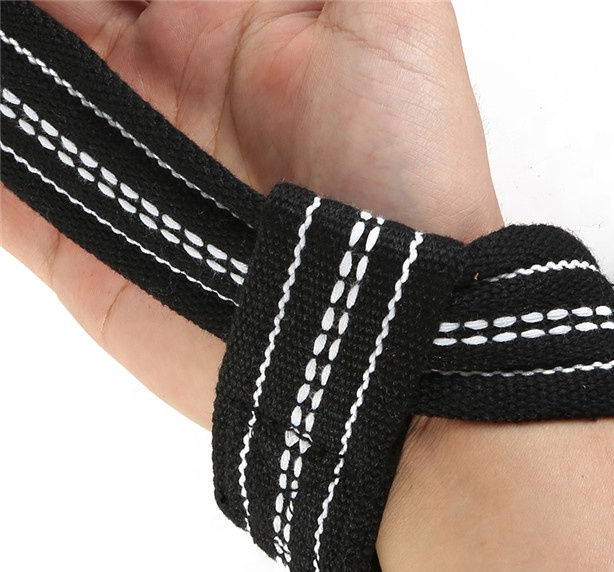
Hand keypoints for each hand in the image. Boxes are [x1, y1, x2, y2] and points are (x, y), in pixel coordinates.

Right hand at [0, 0, 500, 426]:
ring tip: (1, 40)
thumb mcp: (391, 14)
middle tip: (29, 13)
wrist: (383, 332)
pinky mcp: (66, 234)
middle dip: (25, 1)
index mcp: (212, 3)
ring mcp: (99, 150)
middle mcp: (145, 62)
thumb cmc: (408, 174)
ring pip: (3, 71)